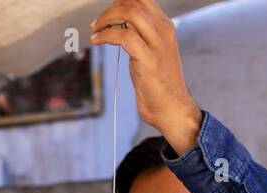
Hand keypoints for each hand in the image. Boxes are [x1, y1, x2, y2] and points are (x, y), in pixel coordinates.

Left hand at [89, 1, 202, 154]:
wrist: (170, 108)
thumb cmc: (157, 83)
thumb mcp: (150, 52)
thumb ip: (139, 35)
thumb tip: (118, 23)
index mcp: (165, 26)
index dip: (122, 0)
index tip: (108, 10)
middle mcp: (164, 31)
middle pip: (135, 2)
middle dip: (111, 8)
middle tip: (98, 22)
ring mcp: (158, 44)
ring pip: (130, 14)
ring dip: (106, 18)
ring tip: (95, 29)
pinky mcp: (149, 59)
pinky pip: (124, 37)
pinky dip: (106, 36)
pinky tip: (96, 41)